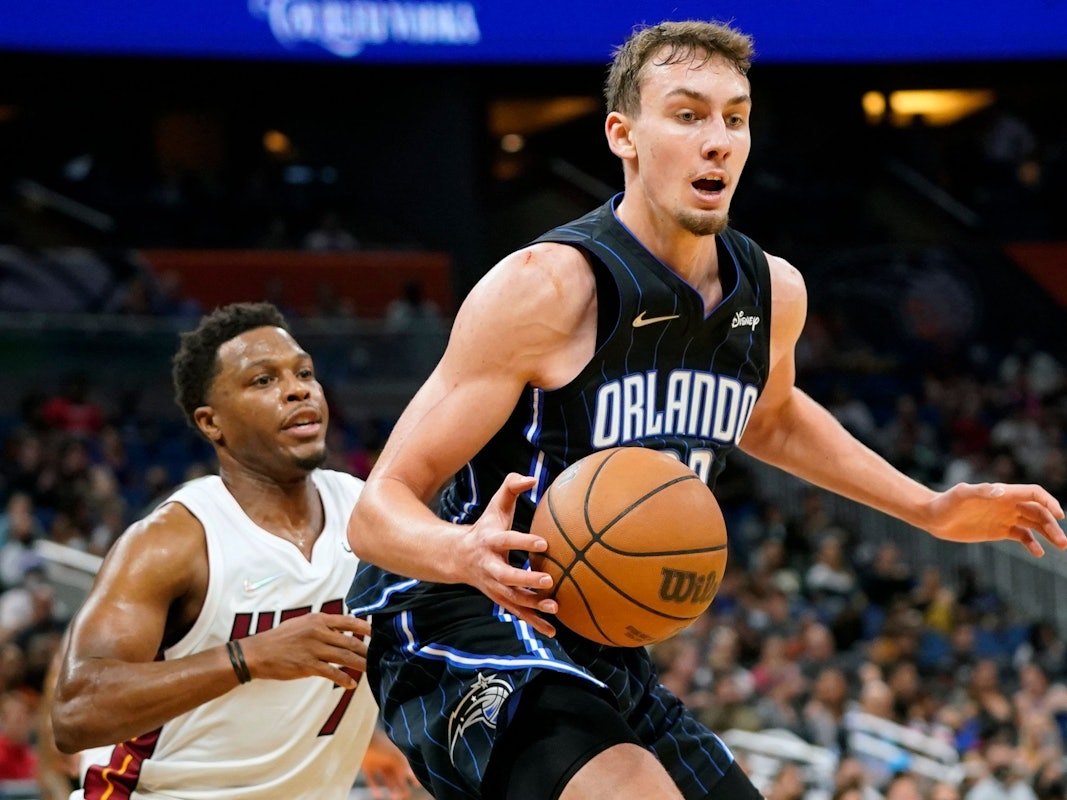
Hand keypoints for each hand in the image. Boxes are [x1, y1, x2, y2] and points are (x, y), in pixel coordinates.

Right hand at [241, 612, 370, 687]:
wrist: (259, 652)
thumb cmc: (280, 638)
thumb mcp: (302, 624)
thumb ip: (322, 626)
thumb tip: (341, 632)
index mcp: (318, 619)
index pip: (347, 621)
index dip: (364, 627)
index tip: (376, 633)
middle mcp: (318, 632)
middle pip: (350, 641)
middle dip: (366, 650)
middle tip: (378, 655)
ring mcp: (314, 649)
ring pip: (345, 657)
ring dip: (360, 665)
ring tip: (371, 670)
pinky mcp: (308, 666)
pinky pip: (332, 673)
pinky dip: (344, 679)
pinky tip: (351, 684)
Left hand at [361, 728, 422, 798]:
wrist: (360, 739)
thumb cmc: (379, 745)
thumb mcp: (394, 757)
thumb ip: (403, 766)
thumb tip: (412, 774)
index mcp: (397, 752)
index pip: (407, 765)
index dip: (412, 775)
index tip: (418, 785)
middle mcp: (388, 757)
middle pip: (397, 774)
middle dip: (401, 785)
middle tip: (404, 797)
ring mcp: (377, 761)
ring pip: (386, 778)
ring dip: (390, 788)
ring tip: (393, 798)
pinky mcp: (367, 765)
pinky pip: (372, 778)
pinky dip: (375, 787)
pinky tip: (378, 796)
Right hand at [457, 472, 557, 636]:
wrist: (458, 557)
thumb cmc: (486, 527)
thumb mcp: (495, 506)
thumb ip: (511, 487)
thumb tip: (532, 478)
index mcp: (490, 541)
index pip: (507, 540)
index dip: (523, 542)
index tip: (544, 543)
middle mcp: (490, 566)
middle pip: (506, 575)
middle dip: (526, 579)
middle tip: (548, 578)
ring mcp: (494, 585)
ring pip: (512, 598)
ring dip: (533, 605)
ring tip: (555, 606)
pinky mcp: (501, 599)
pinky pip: (518, 613)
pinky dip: (534, 623)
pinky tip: (552, 631)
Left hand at [927, 482, 1065, 555]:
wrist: (934, 517)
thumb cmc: (946, 502)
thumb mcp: (961, 495)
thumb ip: (979, 491)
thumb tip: (1000, 492)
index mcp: (1003, 493)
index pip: (1033, 494)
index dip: (1048, 502)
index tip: (1059, 515)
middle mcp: (1008, 504)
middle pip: (1038, 511)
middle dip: (1052, 524)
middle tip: (1063, 542)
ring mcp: (1005, 518)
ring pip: (1034, 524)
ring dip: (1049, 534)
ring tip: (1060, 546)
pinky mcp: (999, 531)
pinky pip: (1022, 536)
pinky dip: (1032, 543)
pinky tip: (1038, 552)